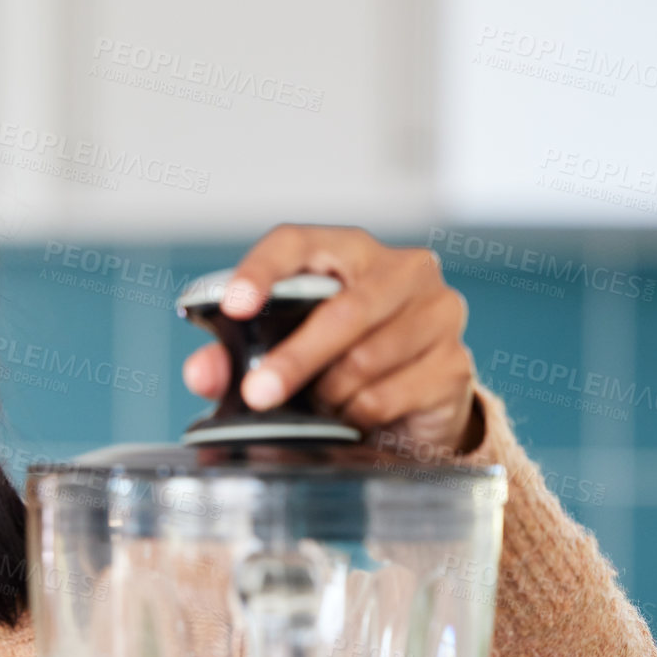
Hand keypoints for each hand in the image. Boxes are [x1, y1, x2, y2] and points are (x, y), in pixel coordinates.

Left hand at [182, 224, 482, 454]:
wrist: (415, 404)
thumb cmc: (340, 361)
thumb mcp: (281, 354)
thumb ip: (233, 360)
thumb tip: (201, 372)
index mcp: (348, 251)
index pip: (297, 242)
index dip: (262, 271)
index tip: (234, 306)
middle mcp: (402, 270)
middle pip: (342, 309)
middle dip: (294, 358)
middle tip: (258, 394)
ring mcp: (437, 312)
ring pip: (364, 359)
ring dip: (329, 394)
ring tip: (320, 403)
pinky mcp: (454, 362)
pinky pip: (388, 395)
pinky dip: (357, 414)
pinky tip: (353, 413)